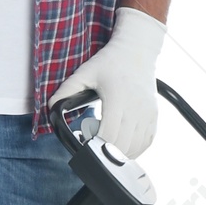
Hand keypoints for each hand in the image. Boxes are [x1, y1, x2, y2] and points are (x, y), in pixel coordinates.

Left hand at [51, 7, 165, 156]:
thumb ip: (67, 90)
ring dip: (120, 153)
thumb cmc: (110, 62)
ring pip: (135, 148)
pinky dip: (135, 149)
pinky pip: (146, 142)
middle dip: (105, 151)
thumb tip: (51, 107)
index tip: (86, 142)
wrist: (137, 52)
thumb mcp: (85, 73)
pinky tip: (123, 144)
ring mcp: (147, 114)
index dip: (96, 145)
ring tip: (107, 143)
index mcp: (117, 99)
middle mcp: (135, 108)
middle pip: (121, 145)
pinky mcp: (154, 116)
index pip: (108, 134)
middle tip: (94, 143)